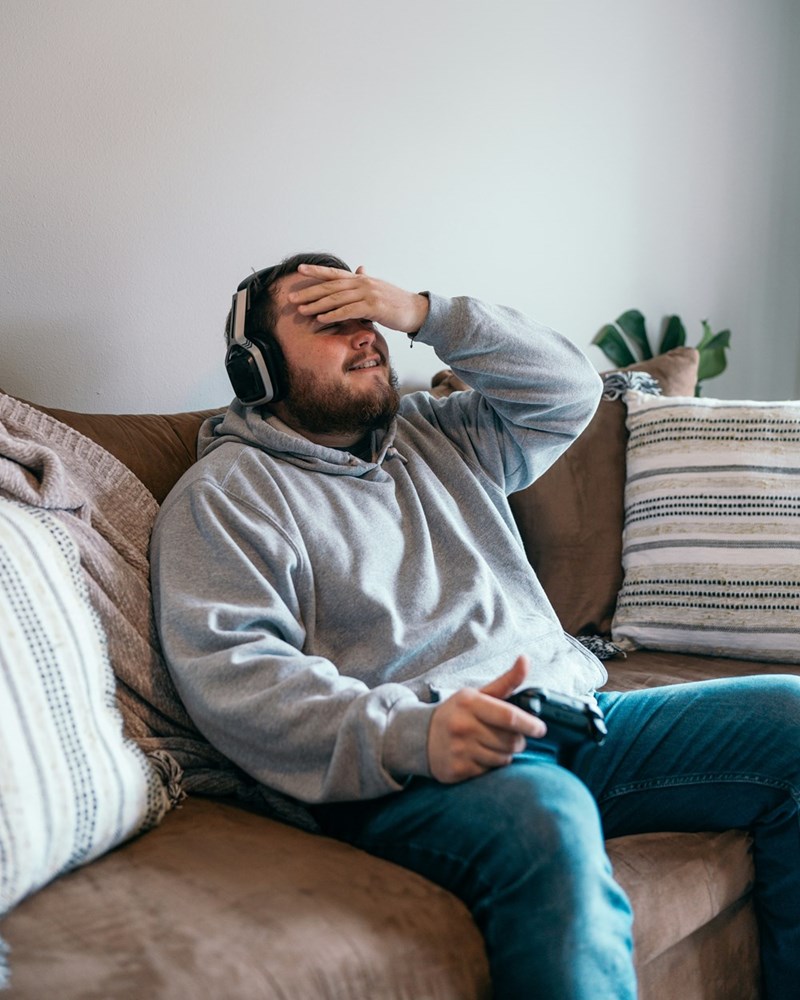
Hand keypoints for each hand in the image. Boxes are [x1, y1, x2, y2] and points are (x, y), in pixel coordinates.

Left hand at [288, 264, 428, 333]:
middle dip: (309, 292)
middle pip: (331, 287)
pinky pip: (349, 310)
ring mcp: (368, 294)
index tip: (299, 270)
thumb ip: (366, 280)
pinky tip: (321, 318)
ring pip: (337, 298)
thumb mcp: (379, 287)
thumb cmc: (397, 302)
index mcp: (362, 279)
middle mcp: (363, 283)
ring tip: (301, 310)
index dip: (316, 271)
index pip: (334, 274)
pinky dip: (333, 314)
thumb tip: (360, 268)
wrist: (417, 310)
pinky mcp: (373, 307)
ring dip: (317, 304)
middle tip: (291, 298)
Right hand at [427, 656, 546, 783]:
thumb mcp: (478, 694)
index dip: (529, 724)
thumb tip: (525, 659)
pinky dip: (490, 766)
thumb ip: (506, 681)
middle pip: (510, 741)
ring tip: (493, 745)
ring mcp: (458, 749)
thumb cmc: (457, 713)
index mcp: (469, 703)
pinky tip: (479, 756)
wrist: (420, 736)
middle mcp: (463, 726)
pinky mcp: (457, 770)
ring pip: (502, 758)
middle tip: (512, 737)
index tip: (540, 729)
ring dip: (505, 754)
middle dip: (518, 741)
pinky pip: (489, 772)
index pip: (509, 717)